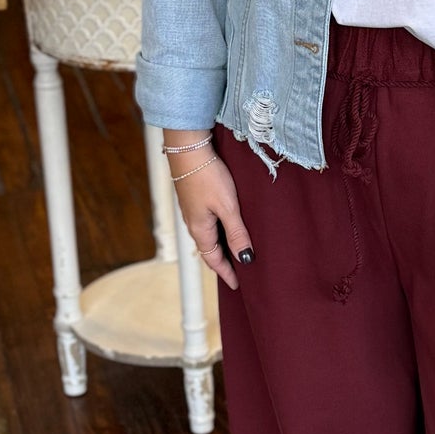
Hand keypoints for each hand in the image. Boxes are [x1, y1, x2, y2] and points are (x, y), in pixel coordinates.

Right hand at [166, 140, 252, 289]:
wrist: (188, 148)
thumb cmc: (208, 175)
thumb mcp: (228, 206)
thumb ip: (236, 233)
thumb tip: (245, 258)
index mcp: (200, 229)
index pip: (213, 259)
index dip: (226, 272)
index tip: (238, 285)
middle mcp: (193, 223)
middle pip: (209, 250)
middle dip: (224, 262)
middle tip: (239, 272)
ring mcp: (192, 210)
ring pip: (208, 236)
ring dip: (221, 247)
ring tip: (236, 252)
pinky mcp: (194, 198)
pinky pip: (207, 223)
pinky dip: (218, 232)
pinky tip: (228, 227)